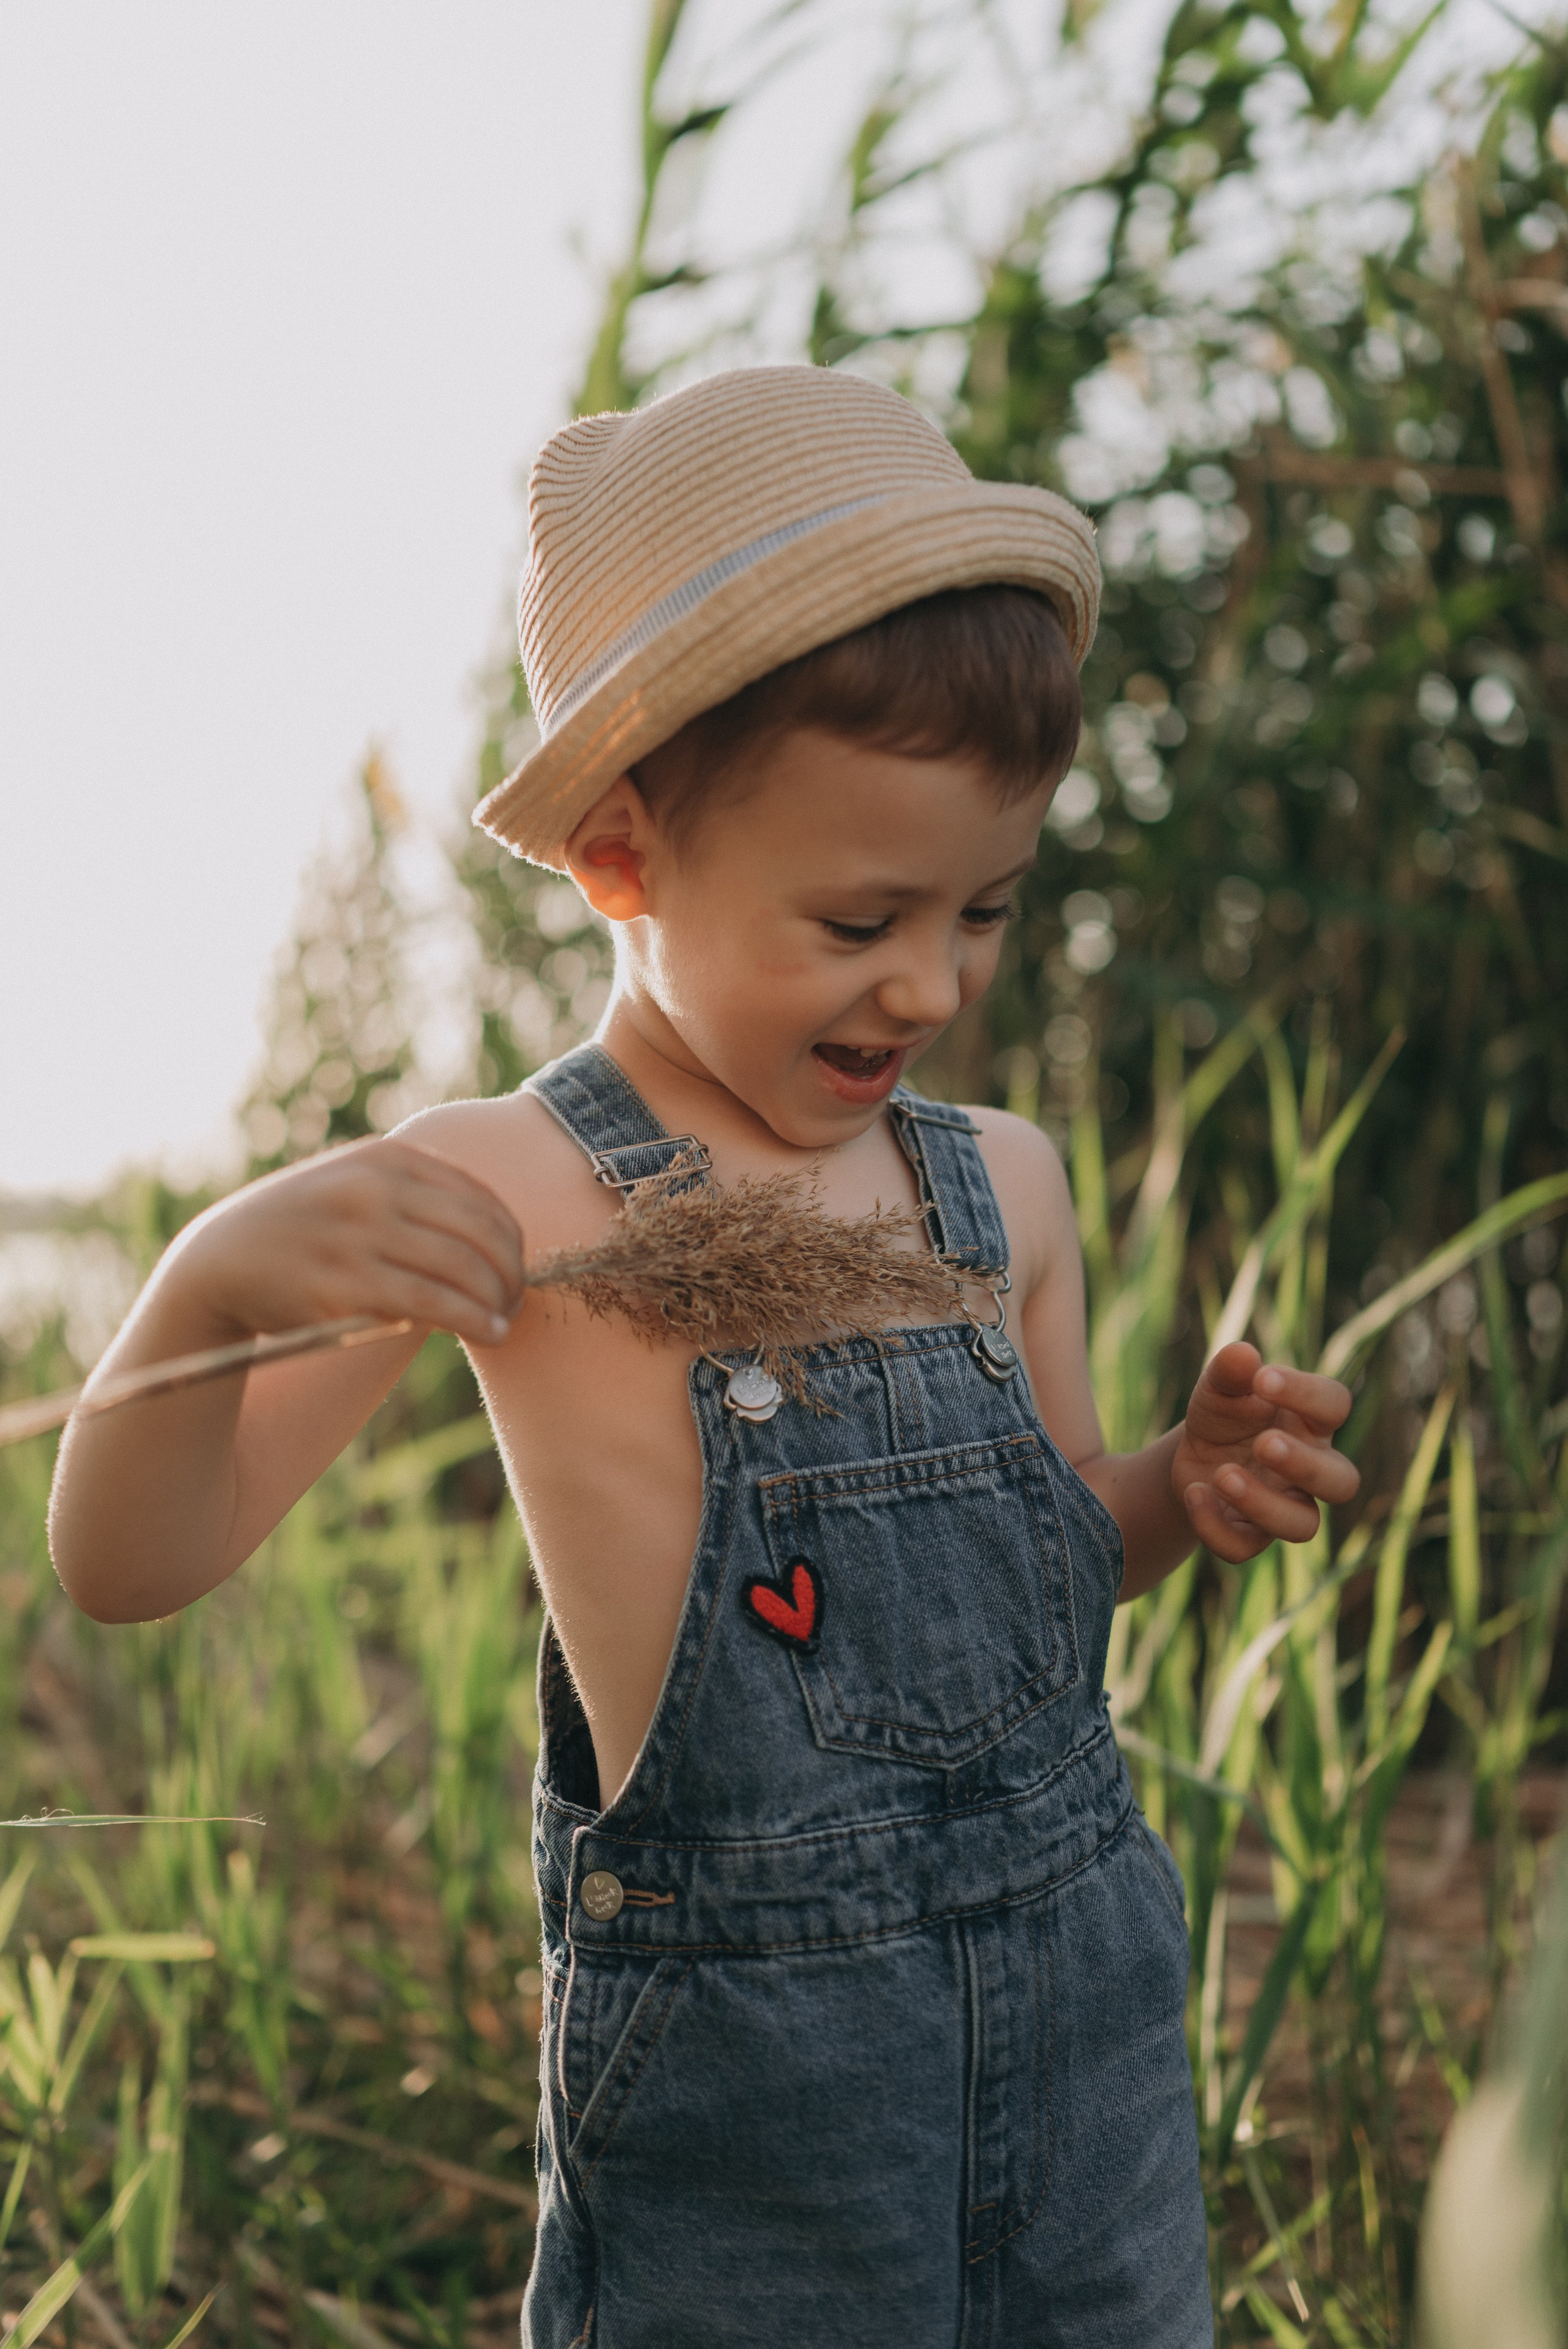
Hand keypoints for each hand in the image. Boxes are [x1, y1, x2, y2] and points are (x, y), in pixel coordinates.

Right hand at [173, 1139, 524, 1352]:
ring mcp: (359, 1233)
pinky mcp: (345, 1283)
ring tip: (504, 1323)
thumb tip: (493, 1233)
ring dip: (497, 1301)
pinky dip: (472, 1320)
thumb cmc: (303, 1229)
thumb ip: (414, 1195)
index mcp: (387, 1158)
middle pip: (480, 1232)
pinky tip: (488, 1334)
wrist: (221, 1260)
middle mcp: (376, 1187)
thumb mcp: (355, 1184)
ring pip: (462, 1267)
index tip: (516, 1269)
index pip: (479, 1197)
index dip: (511, 1238)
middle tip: (515, 1301)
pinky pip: (432, 1302)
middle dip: (510, 1272)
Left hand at [1171, 1341, 1359, 1562]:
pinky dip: (1214, 1525)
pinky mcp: (1250, 1535)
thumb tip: (1244, 1355)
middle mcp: (1310, 1469)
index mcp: (1311, 1422)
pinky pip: (1245, 1548)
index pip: (1335, 1404)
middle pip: (1341, 1481)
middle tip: (1263, 1443)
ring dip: (1263, 1504)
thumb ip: (1229, 1370)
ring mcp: (1284, 1506)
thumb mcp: (1218, 1388)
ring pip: (1303, 1526)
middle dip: (1305, 1465)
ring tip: (1222, 1474)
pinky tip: (1193, 1492)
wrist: (1190, 1454)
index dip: (1307, 1393)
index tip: (1263, 1379)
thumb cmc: (1223, 1414)